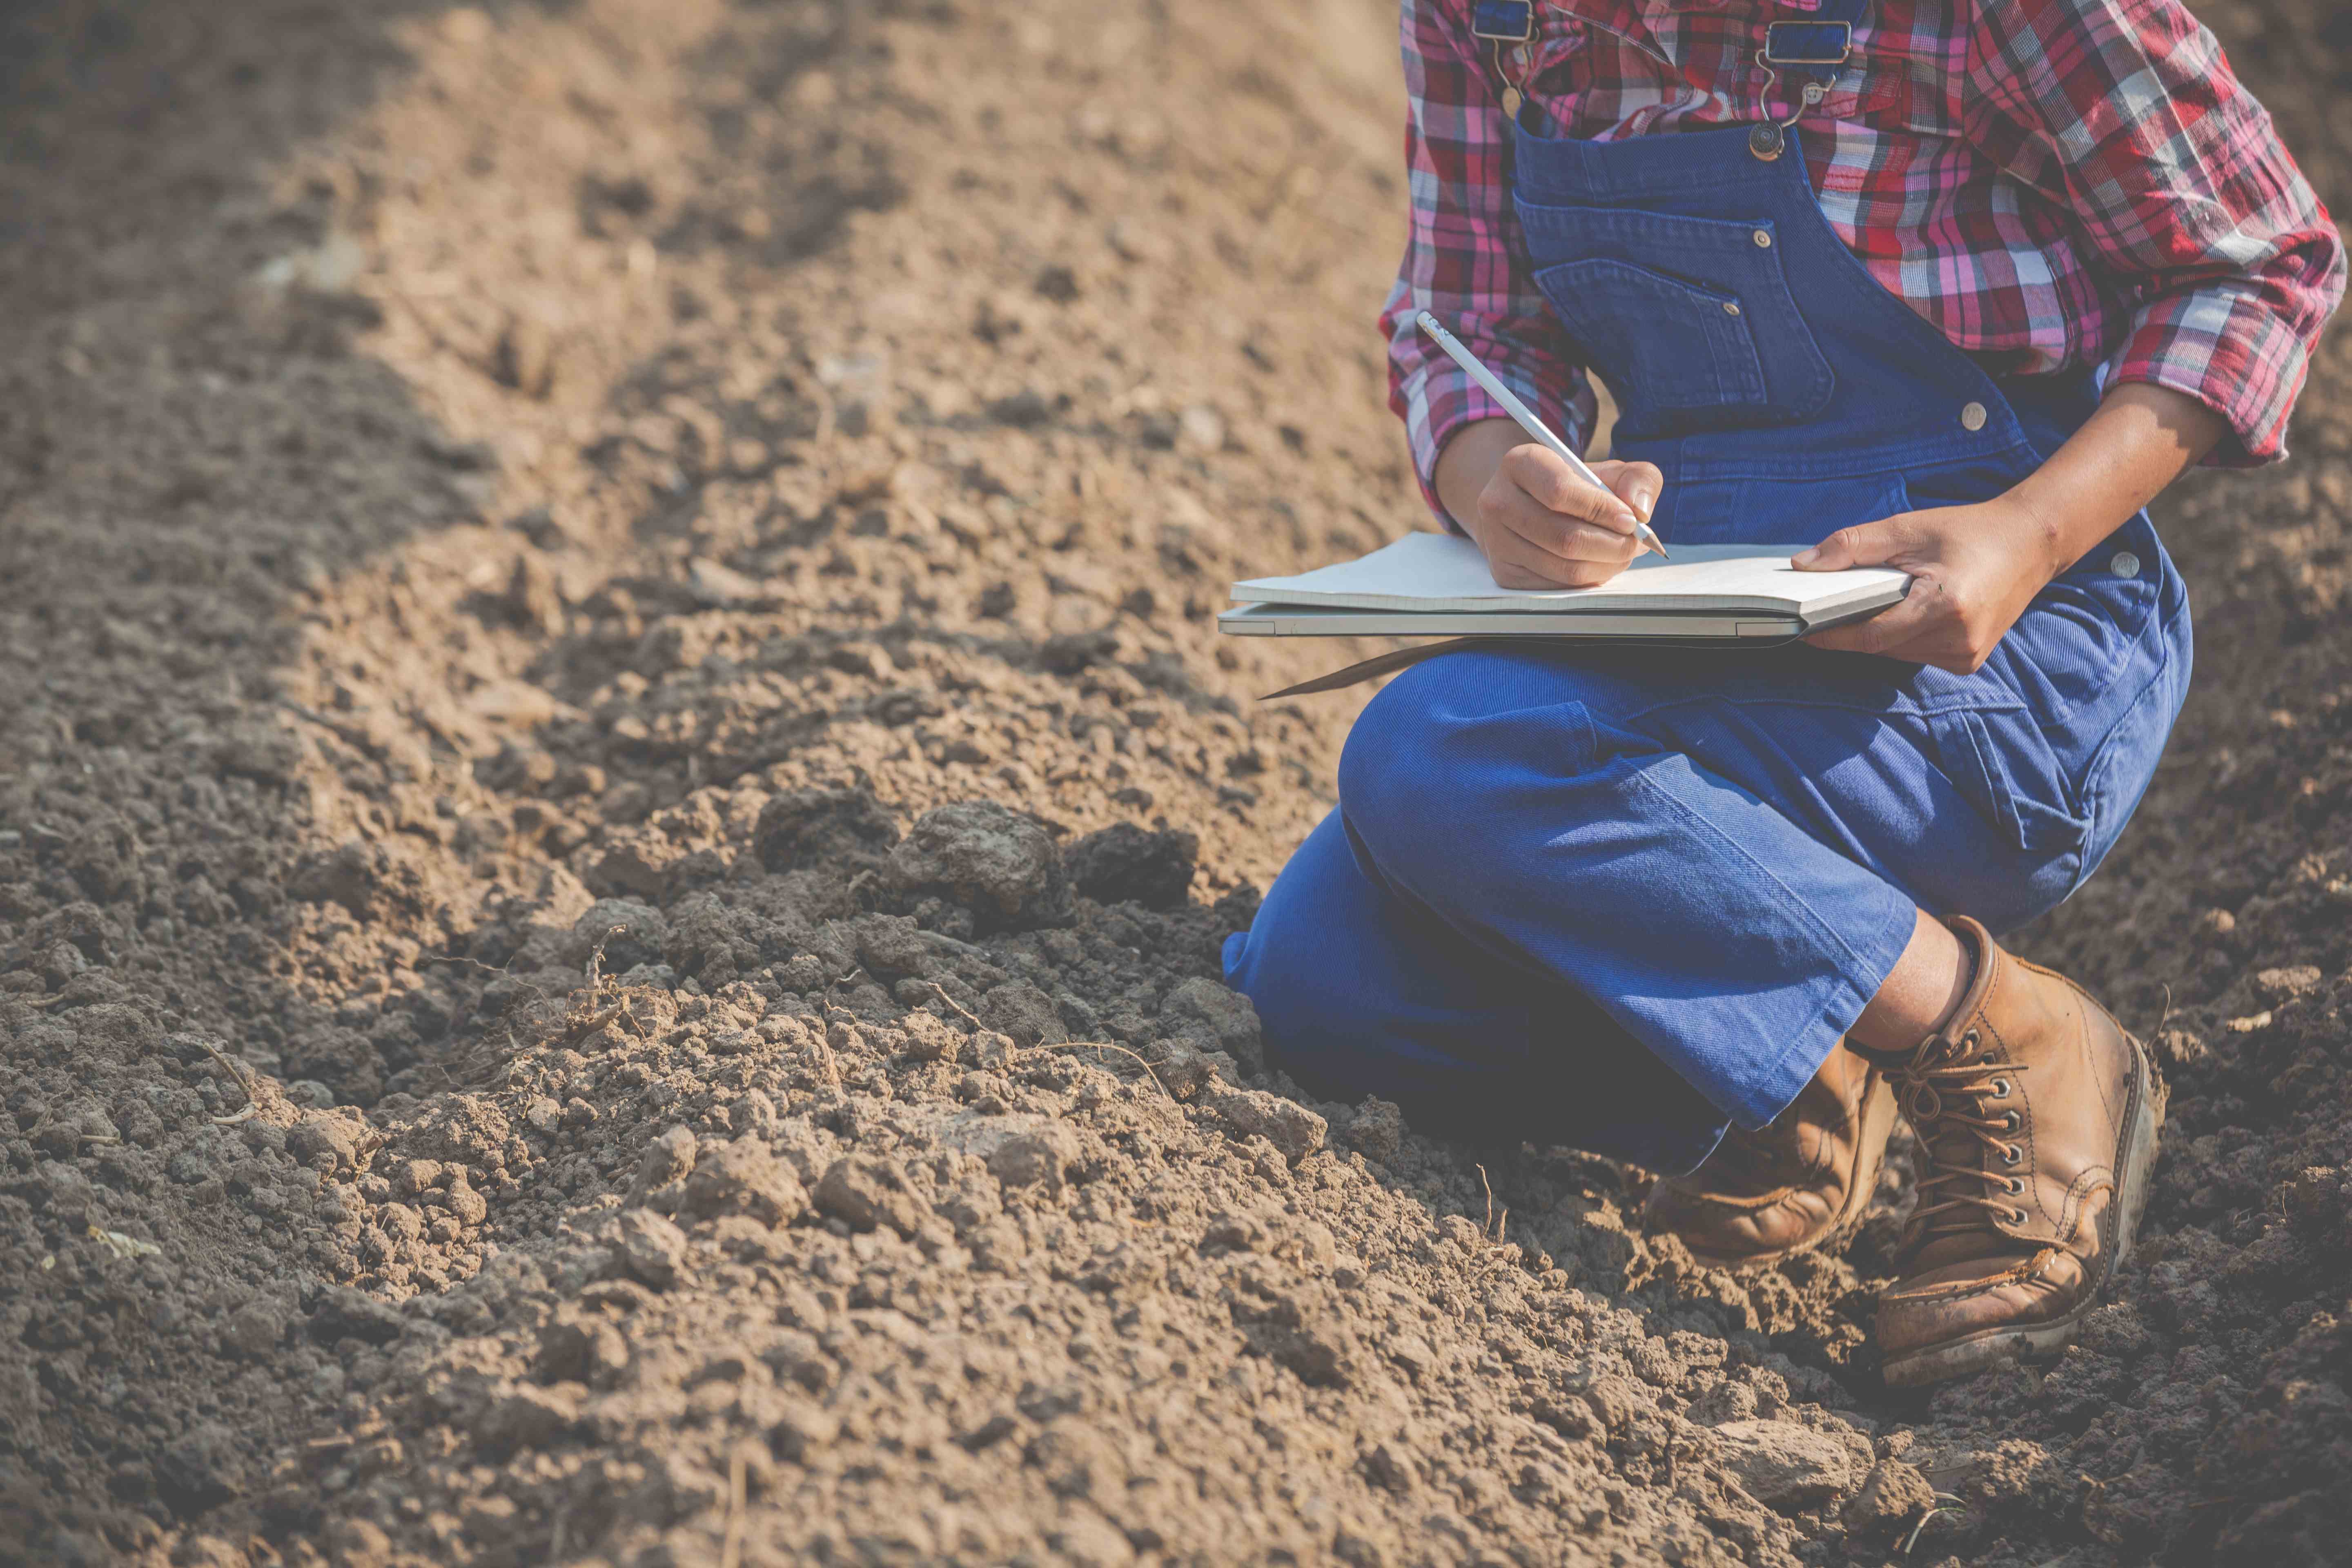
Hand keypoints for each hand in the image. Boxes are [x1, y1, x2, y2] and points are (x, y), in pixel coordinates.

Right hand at [1465, 445, 1663, 589]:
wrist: (1530, 506)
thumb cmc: (1575, 487)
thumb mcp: (1608, 471)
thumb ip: (1636, 479)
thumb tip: (1639, 509)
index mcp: (1520, 463)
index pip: (1560, 492)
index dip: (1601, 510)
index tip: (1631, 521)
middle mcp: (1497, 501)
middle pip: (1564, 537)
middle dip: (1611, 545)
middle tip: (1635, 544)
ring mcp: (1496, 540)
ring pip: (1563, 567)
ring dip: (1605, 566)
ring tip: (1622, 554)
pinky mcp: (1503, 572)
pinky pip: (1556, 586)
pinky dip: (1588, 579)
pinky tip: (1598, 564)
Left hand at [1793, 495, 2065, 672]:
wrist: (2032, 542)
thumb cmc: (1971, 531)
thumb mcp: (1908, 527)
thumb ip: (1853, 547)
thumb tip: (1803, 566)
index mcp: (1946, 607)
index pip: (1870, 636)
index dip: (1830, 634)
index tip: (1798, 626)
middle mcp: (1958, 640)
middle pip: (1880, 647)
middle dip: (1853, 626)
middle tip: (1833, 601)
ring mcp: (1966, 657)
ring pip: (1895, 653)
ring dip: (1878, 631)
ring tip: (1881, 597)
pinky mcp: (1968, 662)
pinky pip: (1915, 654)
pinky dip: (1901, 636)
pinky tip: (1908, 609)